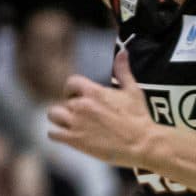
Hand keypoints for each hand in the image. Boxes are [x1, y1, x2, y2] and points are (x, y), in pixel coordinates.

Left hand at [47, 46, 158, 169]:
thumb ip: (123, 71)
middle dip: (71, 107)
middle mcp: (81, 106)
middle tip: (81, 115)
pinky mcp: (75, 140)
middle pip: (63, 101)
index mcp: (93, 92)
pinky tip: (67, 135)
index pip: (71, 82)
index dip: (73, 89)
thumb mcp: (133, 91)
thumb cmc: (139, 117)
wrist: (142, 143)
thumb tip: (123, 52)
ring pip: (53, 115)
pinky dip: (57, 134)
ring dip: (60, 119)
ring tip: (70, 124)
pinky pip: (53, 133)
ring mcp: (76, 123)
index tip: (78, 95)